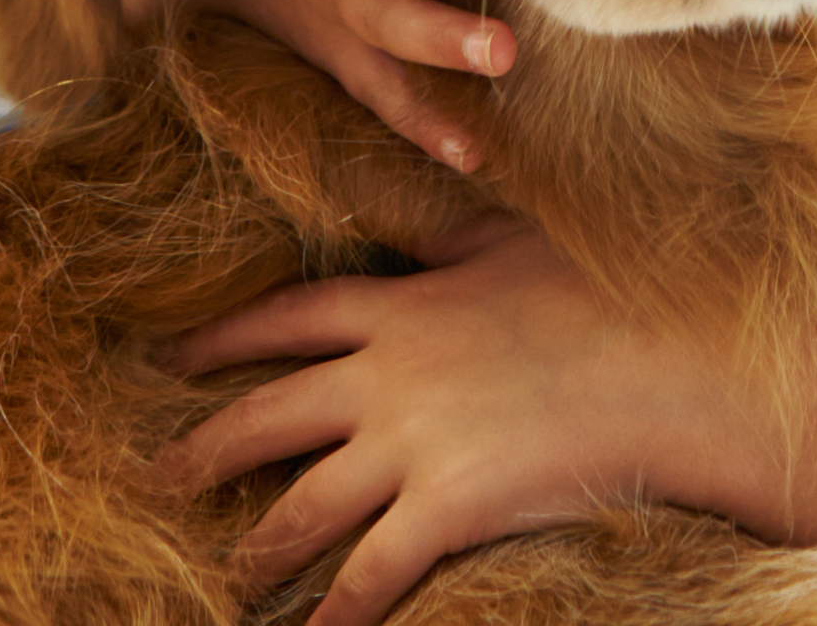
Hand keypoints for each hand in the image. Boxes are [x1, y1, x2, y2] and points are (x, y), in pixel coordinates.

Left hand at [160, 219, 749, 625]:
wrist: (663, 360)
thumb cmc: (598, 290)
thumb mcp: (507, 242)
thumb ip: (444, 240)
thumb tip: (411, 230)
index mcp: (399, 303)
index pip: (284, 319)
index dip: (221, 338)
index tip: (168, 355)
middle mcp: (386, 374)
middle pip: (268, 412)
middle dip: (204, 447)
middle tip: (153, 477)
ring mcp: (413, 443)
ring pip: (304, 503)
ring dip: (257, 547)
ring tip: (222, 577)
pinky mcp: (448, 507)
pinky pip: (372, 574)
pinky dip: (335, 615)